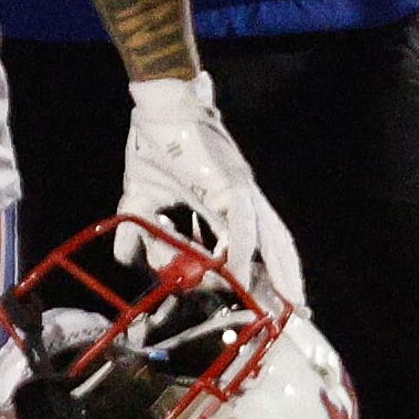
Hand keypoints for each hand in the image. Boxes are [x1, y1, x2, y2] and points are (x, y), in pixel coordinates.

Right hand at [120, 72, 305, 305]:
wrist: (160, 106)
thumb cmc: (155, 146)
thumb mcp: (142, 199)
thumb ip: (136, 230)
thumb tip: (123, 258)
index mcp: (227, 202)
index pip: (250, 245)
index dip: (253, 274)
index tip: (249, 301)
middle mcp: (243, 198)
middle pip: (275, 245)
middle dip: (285, 280)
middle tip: (296, 312)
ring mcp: (242, 190)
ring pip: (270, 238)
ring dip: (280, 273)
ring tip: (289, 304)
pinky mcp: (233, 183)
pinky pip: (242, 225)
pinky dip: (242, 251)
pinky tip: (240, 274)